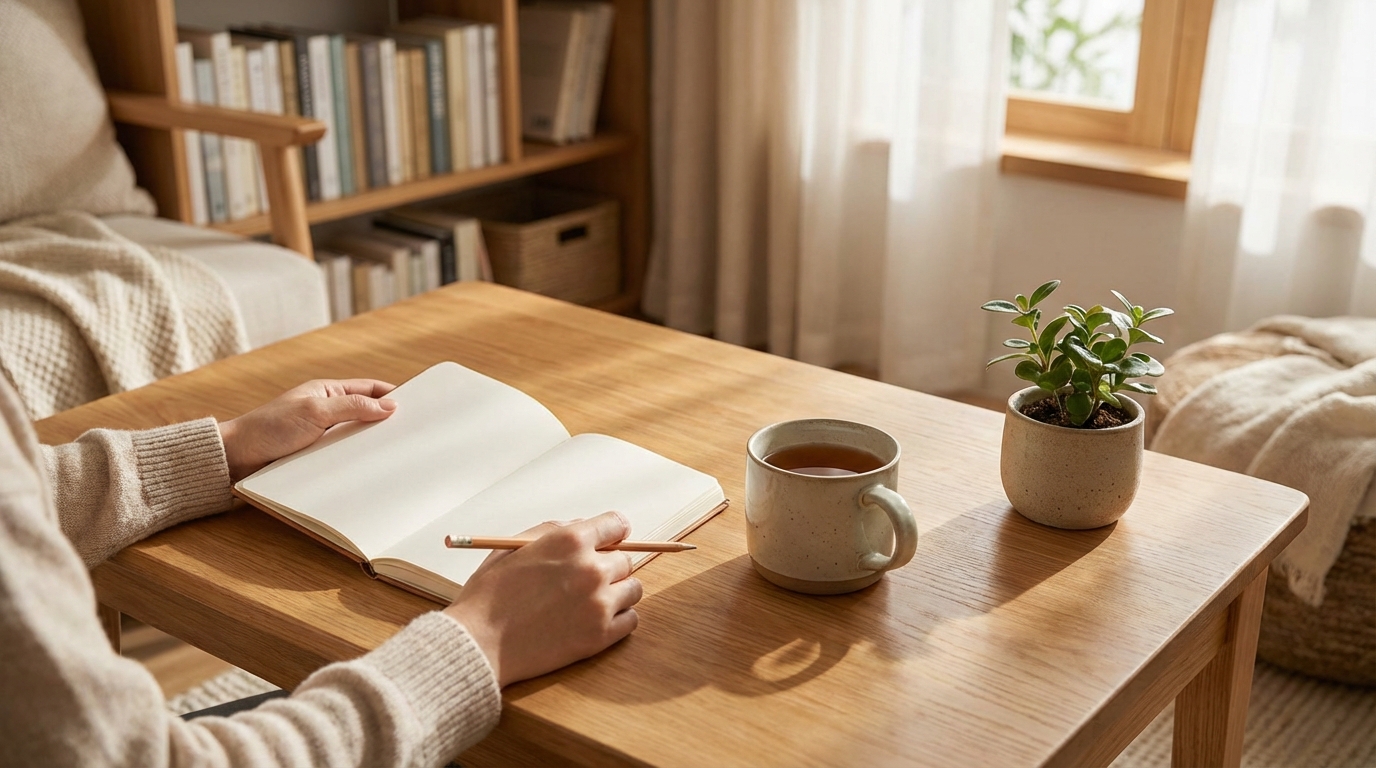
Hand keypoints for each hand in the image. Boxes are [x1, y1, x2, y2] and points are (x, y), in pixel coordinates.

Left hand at [218, 379, 396, 481]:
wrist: (237, 458)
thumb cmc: (270, 428)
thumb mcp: (316, 411)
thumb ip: (353, 407)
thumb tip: (390, 405)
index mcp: (328, 391)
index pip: (370, 388)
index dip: (393, 394)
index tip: (418, 404)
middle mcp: (328, 411)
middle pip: (367, 413)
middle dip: (387, 421)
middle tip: (413, 432)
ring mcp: (323, 434)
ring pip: (357, 437)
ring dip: (372, 444)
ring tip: (397, 453)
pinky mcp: (317, 455)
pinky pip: (344, 455)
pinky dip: (358, 459)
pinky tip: (371, 468)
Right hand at [444, 512, 642, 686]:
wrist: (479, 643)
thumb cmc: (490, 594)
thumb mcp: (514, 547)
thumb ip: (553, 531)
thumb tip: (584, 527)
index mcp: (570, 541)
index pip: (617, 525)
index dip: (612, 533)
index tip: (609, 542)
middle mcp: (591, 569)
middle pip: (625, 559)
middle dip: (608, 566)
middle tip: (586, 579)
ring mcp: (599, 604)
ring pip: (633, 589)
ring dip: (617, 592)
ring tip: (589, 601)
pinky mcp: (601, 635)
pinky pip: (631, 619)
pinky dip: (618, 619)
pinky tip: (593, 619)